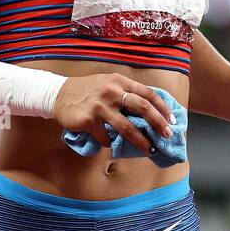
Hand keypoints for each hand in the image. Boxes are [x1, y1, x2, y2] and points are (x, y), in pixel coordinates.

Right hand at [51, 74, 175, 152]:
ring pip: (127, 127)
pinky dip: (110, 143)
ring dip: (141, 141)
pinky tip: (110, 143)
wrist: (58, 94)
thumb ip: (126, 91)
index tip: (171, 119)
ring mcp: (100, 107)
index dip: (162, 107)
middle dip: (158, 123)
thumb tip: (149, 108)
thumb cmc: (88, 89)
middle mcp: (111, 92)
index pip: (147, 93)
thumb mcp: (108, 82)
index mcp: (119, 81)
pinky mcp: (89, 121)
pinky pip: (106, 137)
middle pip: (142, 108)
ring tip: (149, 149)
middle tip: (167, 134)